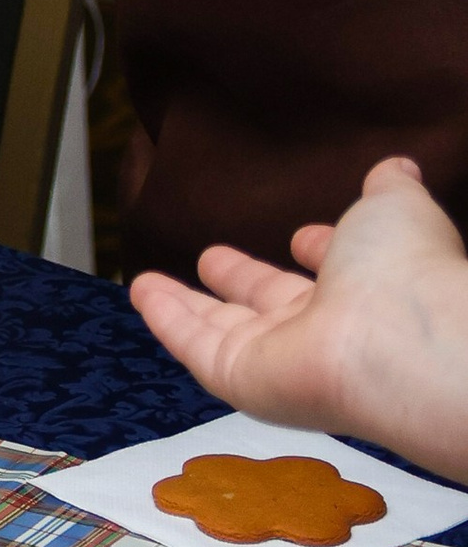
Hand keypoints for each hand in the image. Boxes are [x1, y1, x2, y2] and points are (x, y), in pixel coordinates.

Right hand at [129, 157, 467, 482]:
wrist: (401, 338)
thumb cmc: (405, 271)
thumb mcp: (397, 207)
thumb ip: (390, 187)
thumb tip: (397, 167)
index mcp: (365, 288)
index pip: (335, 274)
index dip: (319, 252)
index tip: (304, 237)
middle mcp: (324, 329)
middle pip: (270, 307)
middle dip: (242, 281)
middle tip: (212, 258)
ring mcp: (281, 360)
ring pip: (223, 331)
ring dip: (185, 306)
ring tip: (147, 284)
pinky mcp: (242, 379)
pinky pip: (196, 348)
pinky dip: (165, 321)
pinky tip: (140, 295)